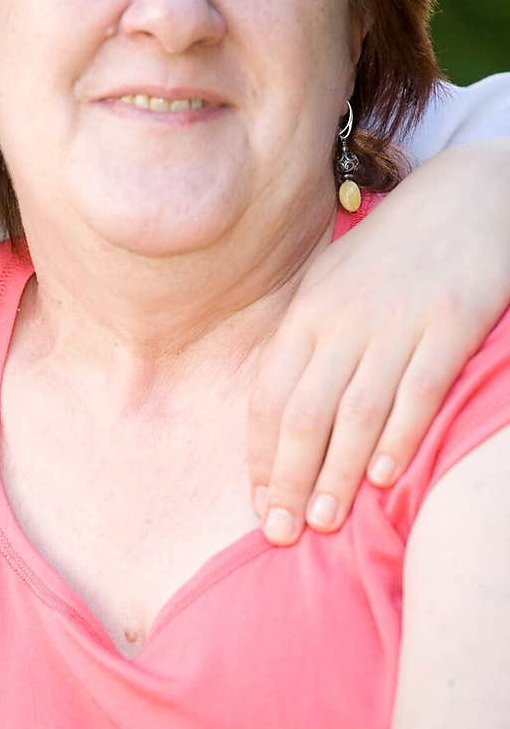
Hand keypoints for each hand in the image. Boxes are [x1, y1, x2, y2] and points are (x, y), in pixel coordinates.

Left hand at [248, 139, 509, 543]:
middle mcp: (343, 320)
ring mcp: (396, 321)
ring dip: (336, 470)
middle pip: (304, 411)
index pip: (270, 396)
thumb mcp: (334, 287)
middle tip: (283, 534)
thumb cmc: (394, 252)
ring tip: (325, 521)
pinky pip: (419, 386)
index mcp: (308, 313)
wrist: (468, 194)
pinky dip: (399, 433)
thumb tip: (280, 415)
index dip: (261, 457)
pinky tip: (384, 476)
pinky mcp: (450, 320)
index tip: (261, 506)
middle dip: (289, 478)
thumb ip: (307, 344)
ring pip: (356, 408)